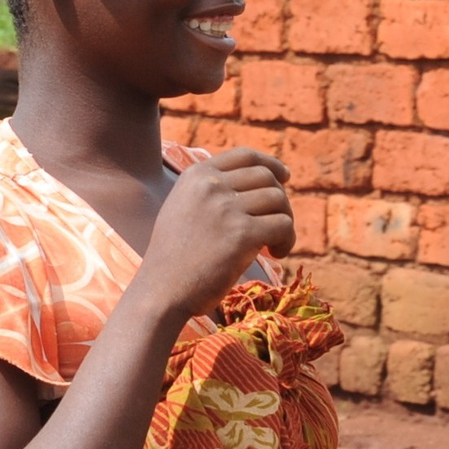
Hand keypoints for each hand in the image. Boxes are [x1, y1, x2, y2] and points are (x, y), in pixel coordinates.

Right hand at [139, 147, 292, 318]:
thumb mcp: (183, 208)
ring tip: (274, 244)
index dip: (271, 165)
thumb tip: (259, 179)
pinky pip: (283, 225)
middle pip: (267, 177)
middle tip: (275, 225)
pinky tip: (276, 253)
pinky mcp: (242, 234)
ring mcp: (226, 208)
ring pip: (278, 199)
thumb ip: (210, 190)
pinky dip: (287, 240)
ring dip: (285, 222)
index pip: (245, 156)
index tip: (285, 178)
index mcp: (196, 175)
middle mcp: (211, 185)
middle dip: (279, 200)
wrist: (161, 292)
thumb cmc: (175, 257)